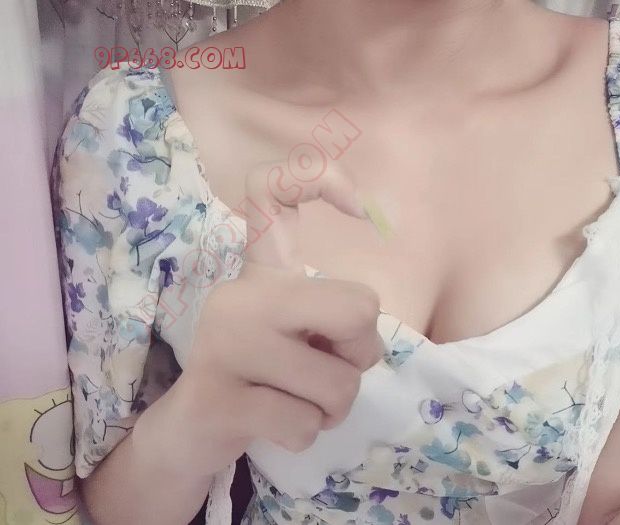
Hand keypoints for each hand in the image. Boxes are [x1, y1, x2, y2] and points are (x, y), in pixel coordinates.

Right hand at [145, 162, 385, 478]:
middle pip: (358, 309)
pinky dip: (305, 434)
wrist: (190, 431)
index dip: (320, 180)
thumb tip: (365, 323)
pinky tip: (271, 424)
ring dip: (332, 408)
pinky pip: (306, 425)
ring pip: (339, 385)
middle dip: (362, 354)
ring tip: (296, 401)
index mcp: (259, 271)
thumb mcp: (298, 332)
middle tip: (332, 365)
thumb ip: (334, 314)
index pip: (270, 189)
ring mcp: (223, 343)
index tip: (360, 211)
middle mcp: (238, 295)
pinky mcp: (216, 398)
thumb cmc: (262, 374)